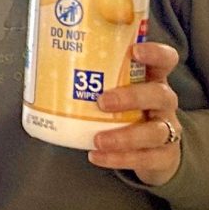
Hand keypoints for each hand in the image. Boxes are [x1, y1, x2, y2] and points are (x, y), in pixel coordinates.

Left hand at [89, 41, 182, 186]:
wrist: (154, 150)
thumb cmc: (126, 108)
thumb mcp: (117, 87)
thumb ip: (93, 72)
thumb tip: (41, 56)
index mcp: (151, 78)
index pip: (165, 59)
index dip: (155, 53)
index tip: (135, 50)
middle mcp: (163, 101)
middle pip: (160, 94)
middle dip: (131, 97)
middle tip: (101, 101)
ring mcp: (167, 129)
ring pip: (155, 131)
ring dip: (124, 136)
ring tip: (97, 139)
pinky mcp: (164, 156)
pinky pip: (145, 159)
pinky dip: (119, 158)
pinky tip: (96, 155)